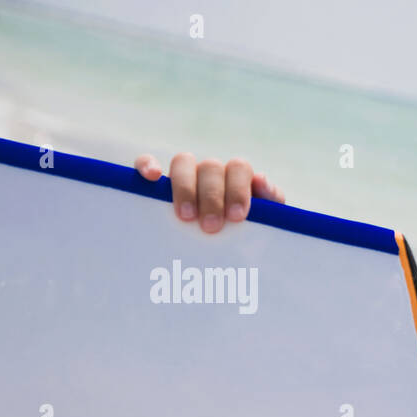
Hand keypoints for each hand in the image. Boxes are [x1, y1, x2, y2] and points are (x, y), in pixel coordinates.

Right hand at [134, 152, 284, 233]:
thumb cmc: (247, 239)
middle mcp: (212, 172)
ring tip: (186, 217)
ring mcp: (185, 174)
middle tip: (211, 226)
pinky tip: (152, 177)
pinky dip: (147, 164)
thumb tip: (262, 182)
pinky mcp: (157, 182)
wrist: (229, 254)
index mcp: (239, 178)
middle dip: (212, 197)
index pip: (239, 168)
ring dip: (185, 187)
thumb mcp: (265, 226)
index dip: (238, 189)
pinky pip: (146, 162)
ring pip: (183, 162)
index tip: (237, 217)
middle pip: (211, 167)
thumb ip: (270, 204)